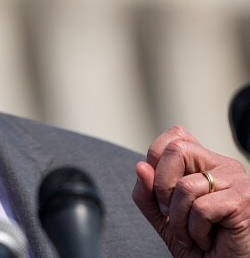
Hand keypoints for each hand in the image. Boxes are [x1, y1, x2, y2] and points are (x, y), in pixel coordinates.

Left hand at [132, 126, 249, 256]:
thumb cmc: (198, 244)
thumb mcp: (162, 216)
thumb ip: (147, 192)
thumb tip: (140, 167)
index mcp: (204, 162)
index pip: (175, 135)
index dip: (157, 158)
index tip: (159, 190)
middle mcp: (223, 165)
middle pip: (176, 150)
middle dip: (162, 186)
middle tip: (170, 213)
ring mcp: (237, 180)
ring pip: (185, 185)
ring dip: (179, 219)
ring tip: (191, 233)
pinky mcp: (244, 200)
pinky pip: (202, 208)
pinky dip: (195, 231)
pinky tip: (206, 240)